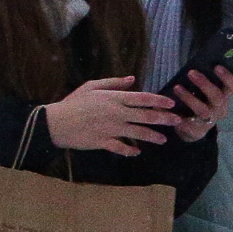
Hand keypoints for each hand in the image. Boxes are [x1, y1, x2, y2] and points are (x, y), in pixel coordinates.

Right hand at [44, 77, 174, 153]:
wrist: (56, 122)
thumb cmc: (73, 102)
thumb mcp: (92, 86)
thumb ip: (113, 83)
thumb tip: (132, 79)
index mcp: (114, 98)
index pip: (143, 99)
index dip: (160, 101)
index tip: (172, 103)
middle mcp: (117, 114)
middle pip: (146, 116)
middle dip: (164, 119)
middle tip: (177, 121)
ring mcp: (111, 129)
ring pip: (138, 134)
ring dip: (153, 136)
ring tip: (163, 139)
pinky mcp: (104, 142)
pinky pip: (122, 148)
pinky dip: (131, 151)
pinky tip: (137, 152)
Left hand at [154, 65, 232, 139]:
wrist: (193, 128)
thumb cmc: (199, 101)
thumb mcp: (203, 91)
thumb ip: (202, 80)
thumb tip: (196, 63)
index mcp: (224, 97)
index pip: (232, 86)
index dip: (227, 77)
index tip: (217, 66)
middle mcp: (220, 109)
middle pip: (218, 97)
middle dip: (205, 84)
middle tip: (191, 73)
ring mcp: (209, 121)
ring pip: (203, 110)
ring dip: (189, 98)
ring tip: (176, 87)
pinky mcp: (197, 131)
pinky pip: (189, 124)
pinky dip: (178, 115)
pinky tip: (168, 108)